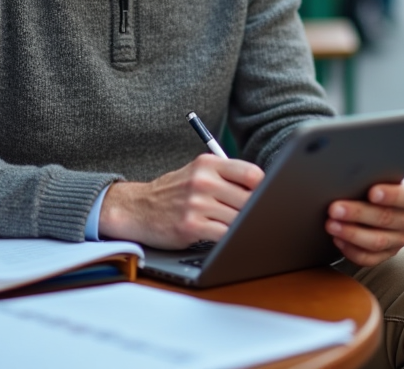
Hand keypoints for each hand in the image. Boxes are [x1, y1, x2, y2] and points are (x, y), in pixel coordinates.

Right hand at [99, 154, 263, 248]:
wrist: (137, 208)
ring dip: (244, 226)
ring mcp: (196, 204)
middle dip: (256, 210)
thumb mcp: (197, 172)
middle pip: (248, 198)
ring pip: (238, 218)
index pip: (251, 173)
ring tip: (247, 228)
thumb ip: (226, 176)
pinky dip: (231, 238)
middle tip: (261, 217)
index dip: (264, 187)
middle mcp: (203, 181)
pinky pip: (224, 235)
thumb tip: (263, 189)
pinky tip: (231, 238)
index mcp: (208, 164)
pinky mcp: (190, 226)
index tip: (267, 197)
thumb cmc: (173, 192)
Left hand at [326, 180, 403, 266]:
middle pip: (385, 218)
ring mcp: (399, 240)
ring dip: (351, 233)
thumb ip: (368, 178)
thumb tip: (347, 178)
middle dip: (357, 213)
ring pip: (377, 241)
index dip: (390, 195)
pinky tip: (337, 240)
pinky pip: (369, 258)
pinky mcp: (386, 255)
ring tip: (331, 224)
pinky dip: (351, 250)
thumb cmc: (371, 187)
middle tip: (335, 208)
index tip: (372, 192)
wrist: (374, 207)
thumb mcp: (375, 179)